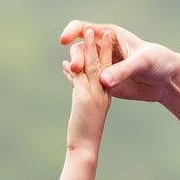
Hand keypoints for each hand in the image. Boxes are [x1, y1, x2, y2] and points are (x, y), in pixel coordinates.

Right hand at [59, 18, 179, 103]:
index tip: (64, 40)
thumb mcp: (141, 63)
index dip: (71, 31)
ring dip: (75, 73)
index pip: (83, 28)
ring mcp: (101, 66)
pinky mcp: (104, 83)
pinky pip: (86, 83)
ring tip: (76, 79)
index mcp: (109, 35)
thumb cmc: (158, 62)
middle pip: (79, 49)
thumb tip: (102, 80)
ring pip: (80, 67)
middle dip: (75, 57)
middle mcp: (102, 49)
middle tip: (75, 69)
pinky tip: (78, 90)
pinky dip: (79, 85)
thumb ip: (122, 70)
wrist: (167, 80)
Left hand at [64, 25, 109, 149]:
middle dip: (102, 46)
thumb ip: (85, 97)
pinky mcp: (83, 99)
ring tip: (88, 32)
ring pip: (93, 66)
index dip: (108, 54)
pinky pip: (80, 76)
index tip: (108, 40)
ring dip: (90, 48)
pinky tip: (71, 54)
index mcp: (105, 95)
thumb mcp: (87, 112)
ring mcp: (93, 95)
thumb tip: (80, 88)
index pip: (108, 70)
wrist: (85, 148)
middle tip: (103, 30)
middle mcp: (102, 92)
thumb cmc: (85, 135)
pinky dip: (77, 63)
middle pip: (104, 64)